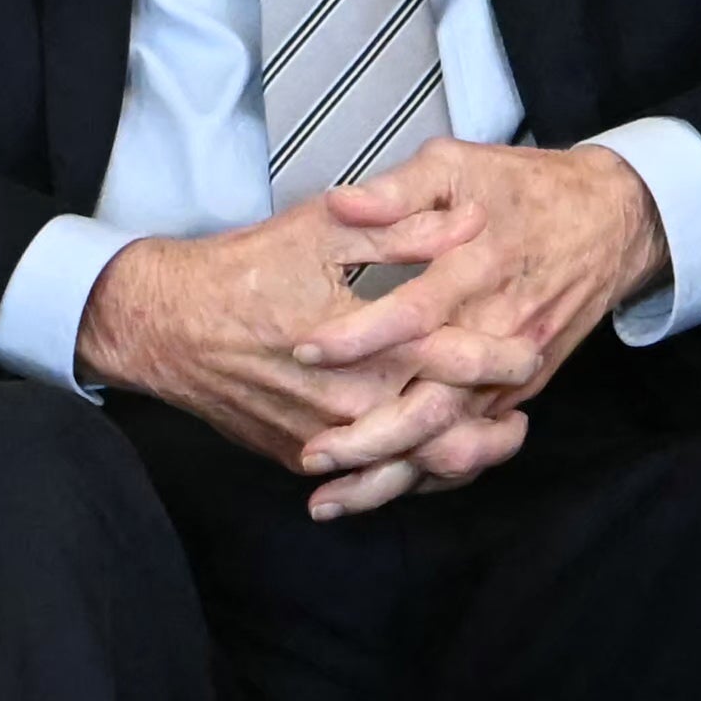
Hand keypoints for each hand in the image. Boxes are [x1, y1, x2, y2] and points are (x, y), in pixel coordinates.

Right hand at [74, 199, 511, 518]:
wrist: (167, 325)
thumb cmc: (244, 271)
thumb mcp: (324, 232)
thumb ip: (402, 228)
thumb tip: (468, 221)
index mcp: (367, 350)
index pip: (454, 361)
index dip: (500, 355)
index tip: (532, 346)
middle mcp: (351, 408)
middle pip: (442, 431)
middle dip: (491, 424)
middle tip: (524, 408)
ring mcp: (324, 442)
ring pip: (409, 468)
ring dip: (457, 459)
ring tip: (494, 443)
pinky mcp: (301, 458)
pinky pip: (367, 480)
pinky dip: (405, 476)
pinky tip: (429, 463)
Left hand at [291, 139, 672, 490]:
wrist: (612, 221)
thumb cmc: (524, 188)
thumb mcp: (460, 164)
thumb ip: (399, 189)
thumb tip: (340, 202)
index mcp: (478, 267)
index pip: (415, 311)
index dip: (361, 335)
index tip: (304, 350)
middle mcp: (497, 330)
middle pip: (434, 401)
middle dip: (372, 437)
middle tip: (310, 453)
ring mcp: (513, 370)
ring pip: (453, 439)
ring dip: (393, 474)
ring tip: (329, 497)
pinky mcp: (521, 391)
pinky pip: (474, 445)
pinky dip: (428, 475)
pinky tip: (378, 491)